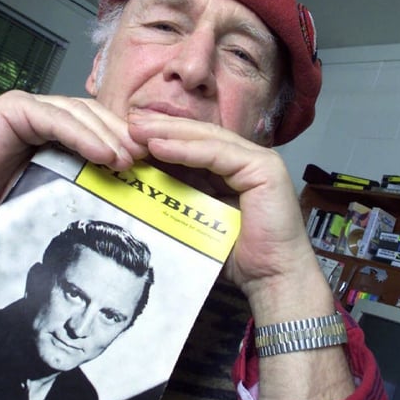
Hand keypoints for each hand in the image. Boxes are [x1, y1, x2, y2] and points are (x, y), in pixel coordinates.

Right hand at [0, 91, 148, 228]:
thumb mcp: (53, 189)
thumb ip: (82, 181)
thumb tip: (126, 193)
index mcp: (55, 129)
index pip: (100, 126)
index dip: (125, 140)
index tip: (149, 163)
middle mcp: (45, 112)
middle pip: (96, 115)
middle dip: (123, 135)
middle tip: (146, 159)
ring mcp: (30, 106)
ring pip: (80, 113)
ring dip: (108, 136)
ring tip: (128, 161)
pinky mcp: (16, 107)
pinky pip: (56, 119)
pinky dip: (83, 136)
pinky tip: (104, 154)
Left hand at [124, 110, 330, 322]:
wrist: (271, 278)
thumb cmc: (236, 257)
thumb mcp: (196, 219)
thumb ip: (179, 196)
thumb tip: (141, 182)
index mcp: (232, 170)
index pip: (193, 145)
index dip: (162, 137)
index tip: (127, 135)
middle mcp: (247, 159)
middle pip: (198, 137)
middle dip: (162, 127)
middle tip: (127, 122)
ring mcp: (258, 160)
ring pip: (206, 139)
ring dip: (169, 133)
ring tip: (137, 130)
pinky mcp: (264, 167)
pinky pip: (217, 153)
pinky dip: (186, 149)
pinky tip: (159, 146)